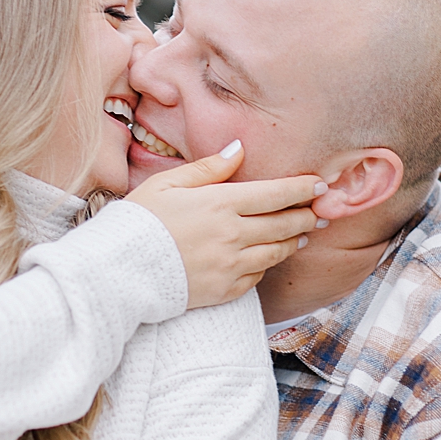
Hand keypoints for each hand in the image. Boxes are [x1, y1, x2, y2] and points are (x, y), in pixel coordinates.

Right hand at [126, 143, 326, 308]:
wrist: (118, 272)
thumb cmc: (139, 222)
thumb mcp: (168, 184)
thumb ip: (209, 168)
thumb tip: (239, 149)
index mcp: (220, 204)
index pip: (276, 193)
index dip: (303, 189)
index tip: (320, 185)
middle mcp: (232, 235)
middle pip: (284, 224)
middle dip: (307, 216)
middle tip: (321, 211)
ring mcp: (231, 265)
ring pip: (277, 252)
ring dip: (294, 241)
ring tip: (303, 233)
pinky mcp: (225, 290)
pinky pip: (258, 277)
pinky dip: (267, 265)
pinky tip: (269, 256)